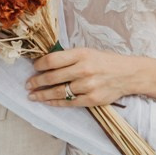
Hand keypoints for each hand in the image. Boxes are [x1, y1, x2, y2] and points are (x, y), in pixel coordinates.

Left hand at [25, 48, 141, 106]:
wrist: (128, 74)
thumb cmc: (104, 61)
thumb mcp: (87, 52)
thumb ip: (68, 57)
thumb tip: (45, 62)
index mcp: (81, 54)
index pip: (52, 60)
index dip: (39, 65)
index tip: (33, 67)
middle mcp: (83, 69)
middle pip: (52, 77)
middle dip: (36, 81)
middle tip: (27, 84)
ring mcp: (88, 86)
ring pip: (58, 92)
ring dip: (42, 94)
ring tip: (33, 95)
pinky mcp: (92, 99)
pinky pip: (69, 103)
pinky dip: (55, 103)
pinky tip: (47, 101)